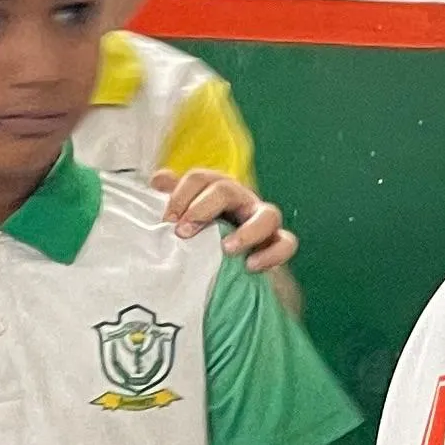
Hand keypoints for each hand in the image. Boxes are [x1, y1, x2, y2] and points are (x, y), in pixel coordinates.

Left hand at [155, 170, 298, 276]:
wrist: (227, 263)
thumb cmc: (204, 234)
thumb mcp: (186, 215)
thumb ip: (175, 197)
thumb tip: (158, 180)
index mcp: (217, 189)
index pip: (200, 178)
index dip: (181, 195)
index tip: (167, 220)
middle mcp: (242, 200)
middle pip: (227, 190)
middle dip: (202, 209)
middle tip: (183, 232)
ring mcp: (262, 221)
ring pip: (268, 215)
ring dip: (247, 232)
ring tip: (227, 249)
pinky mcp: (276, 243)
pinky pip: (286, 243)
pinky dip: (271, 254)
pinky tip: (251, 266)